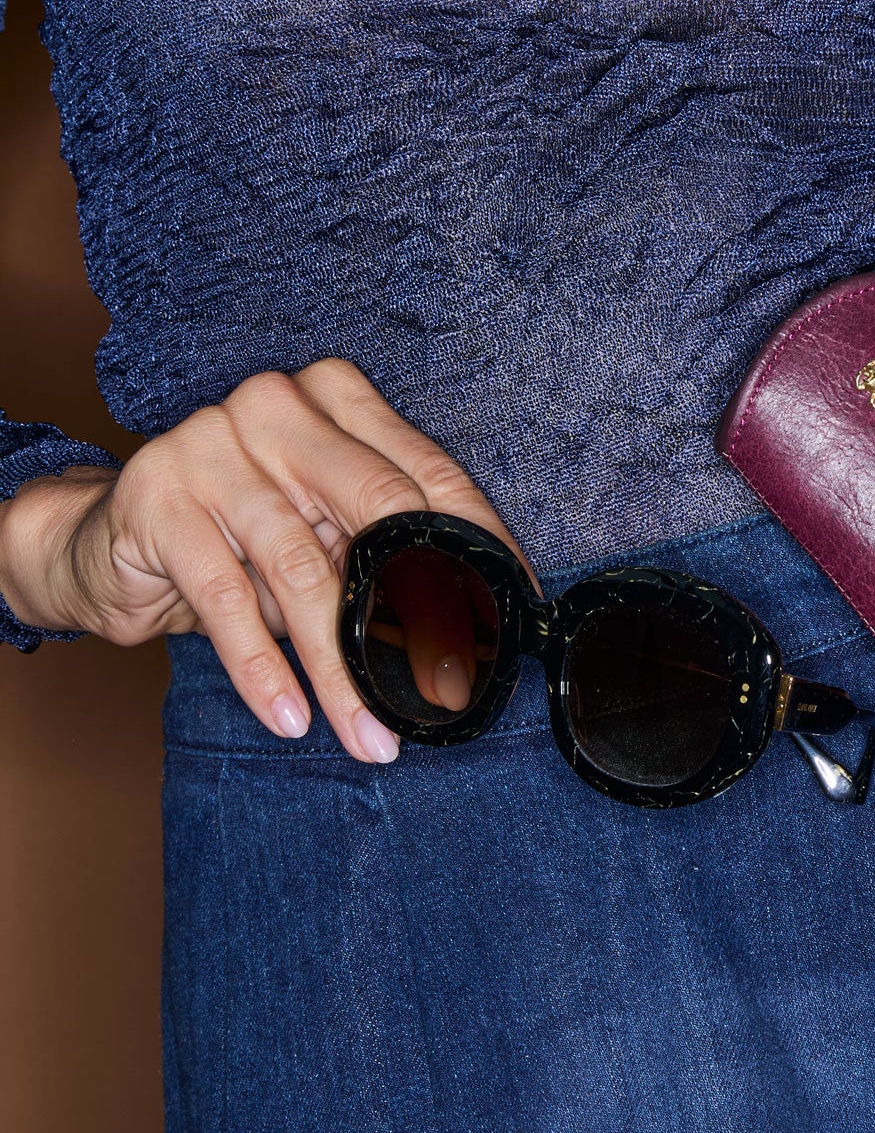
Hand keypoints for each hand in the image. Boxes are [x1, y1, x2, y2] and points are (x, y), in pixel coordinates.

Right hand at [0, 359, 537, 762]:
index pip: (430, 476)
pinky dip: (263, 670)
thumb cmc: (240, 538)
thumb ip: (386, 552)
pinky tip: (290, 716)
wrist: (105, 542)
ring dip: (340, 671)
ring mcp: (212, 444)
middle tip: (447, 690)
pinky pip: (229, 600)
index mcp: (336, 397)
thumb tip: (471, 627)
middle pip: (379, 517)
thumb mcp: (324, 532)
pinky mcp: (159, 499)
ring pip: (305, 573)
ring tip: (369, 735)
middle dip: (422, 617)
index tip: (512, 615)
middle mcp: (277, 406)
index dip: (480, 548)